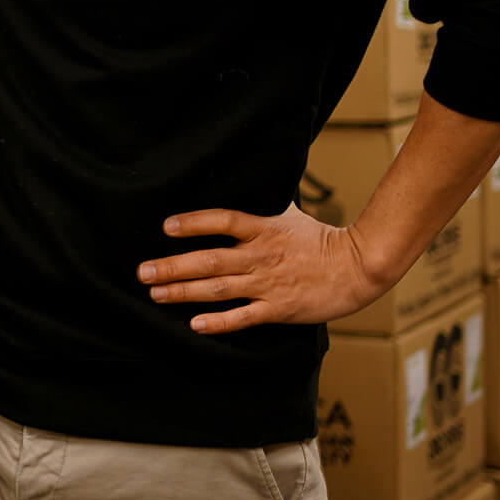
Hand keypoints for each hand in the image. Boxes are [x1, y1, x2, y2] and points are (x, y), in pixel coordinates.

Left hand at [136, 203, 384, 333]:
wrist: (357, 267)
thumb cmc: (319, 238)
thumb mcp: (288, 212)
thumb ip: (261, 201)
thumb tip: (243, 176)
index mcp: (263, 228)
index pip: (222, 220)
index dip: (194, 223)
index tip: (166, 227)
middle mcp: (261, 255)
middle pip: (210, 260)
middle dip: (173, 266)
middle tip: (142, 271)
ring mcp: (268, 284)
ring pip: (219, 289)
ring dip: (184, 292)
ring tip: (156, 293)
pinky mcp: (278, 309)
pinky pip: (243, 317)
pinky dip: (219, 322)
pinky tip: (195, 324)